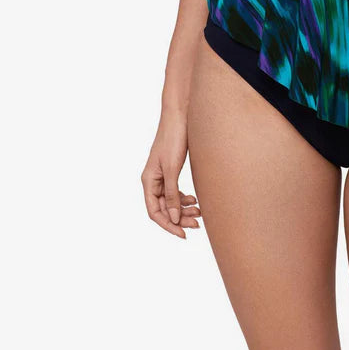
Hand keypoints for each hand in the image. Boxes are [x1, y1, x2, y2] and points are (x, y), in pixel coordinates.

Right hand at [141, 110, 201, 237]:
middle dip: (179, 218)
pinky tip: (196, 201)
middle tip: (198, 224)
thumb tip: (173, 219)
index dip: (168, 225)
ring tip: (200, 213)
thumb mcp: (172, 169)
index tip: (183, 234)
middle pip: (163, 208)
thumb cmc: (173, 139)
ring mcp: (162, 175)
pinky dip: (185, 198)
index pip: (154, 212)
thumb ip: (171, 194)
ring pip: (171, 201)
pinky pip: (175, 191)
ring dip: (184, 209)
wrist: (181, 115)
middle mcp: (153, 180)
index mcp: (148, 180)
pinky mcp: (171, 169)